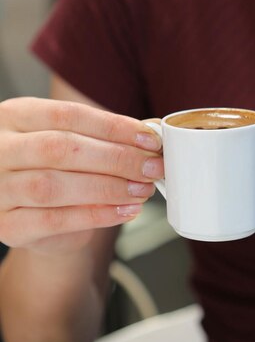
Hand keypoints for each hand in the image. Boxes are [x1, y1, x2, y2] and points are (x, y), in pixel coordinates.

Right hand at [0, 97, 162, 251]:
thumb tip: (153, 131)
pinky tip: (124, 211)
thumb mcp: (75, 147)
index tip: (150, 140)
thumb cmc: (57, 176)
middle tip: (151, 168)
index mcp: (15, 116)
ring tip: (141, 190)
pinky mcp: (7, 226)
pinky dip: (96, 216)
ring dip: (107, 188)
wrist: (35, 223)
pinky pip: (55, 220)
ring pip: (54, 185)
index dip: (113, 128)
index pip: (67, 115)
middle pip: (61, 149)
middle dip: (115, 159)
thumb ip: (106, 138)